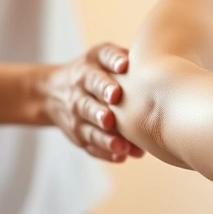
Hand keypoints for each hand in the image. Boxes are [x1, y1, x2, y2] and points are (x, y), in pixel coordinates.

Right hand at [43, 43, 144, 162]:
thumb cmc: (95, 73)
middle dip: (101, 104)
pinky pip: (89, 143)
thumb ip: (125, 58)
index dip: (113, 61)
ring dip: (104, 136)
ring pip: (88, 123)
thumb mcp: (103, 57)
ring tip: (121, 145)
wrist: (52, 92)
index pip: (102, 58)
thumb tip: (160, 59)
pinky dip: (104, 151)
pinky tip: (120, 156)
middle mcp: (80, 85)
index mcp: (92, 63)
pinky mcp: (77, 132)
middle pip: (90, 94)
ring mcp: (76, 111)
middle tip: (113, 115)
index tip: (124, 66)